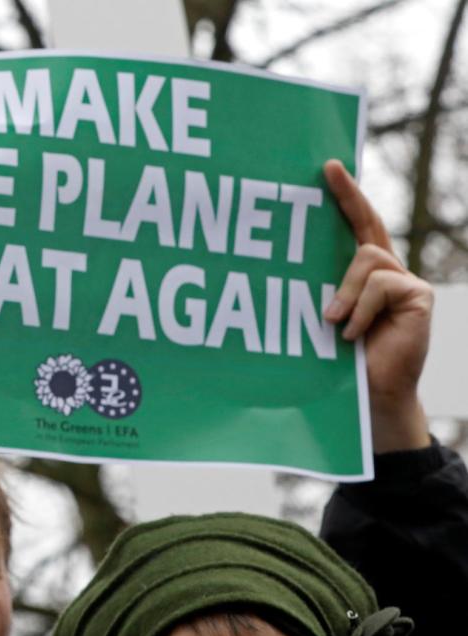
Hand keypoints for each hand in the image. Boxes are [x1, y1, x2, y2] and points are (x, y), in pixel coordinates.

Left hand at [321, 160, 432, 452]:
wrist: (370, 397)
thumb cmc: (338, 361)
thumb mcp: (322, 319)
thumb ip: (320, 290)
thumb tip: (289, 263)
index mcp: (362, 274)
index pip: (356, 226)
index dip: (346, 195)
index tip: (328, 166)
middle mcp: (386, 272)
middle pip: (366, 228)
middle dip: (346, 197)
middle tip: (326, 171)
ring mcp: (405, 282)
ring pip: (367, 259)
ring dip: (344, 291)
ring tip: (332, 321)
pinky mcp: (418, 297)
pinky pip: (382, 285)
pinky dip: (361, 309)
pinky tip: (352, 334)